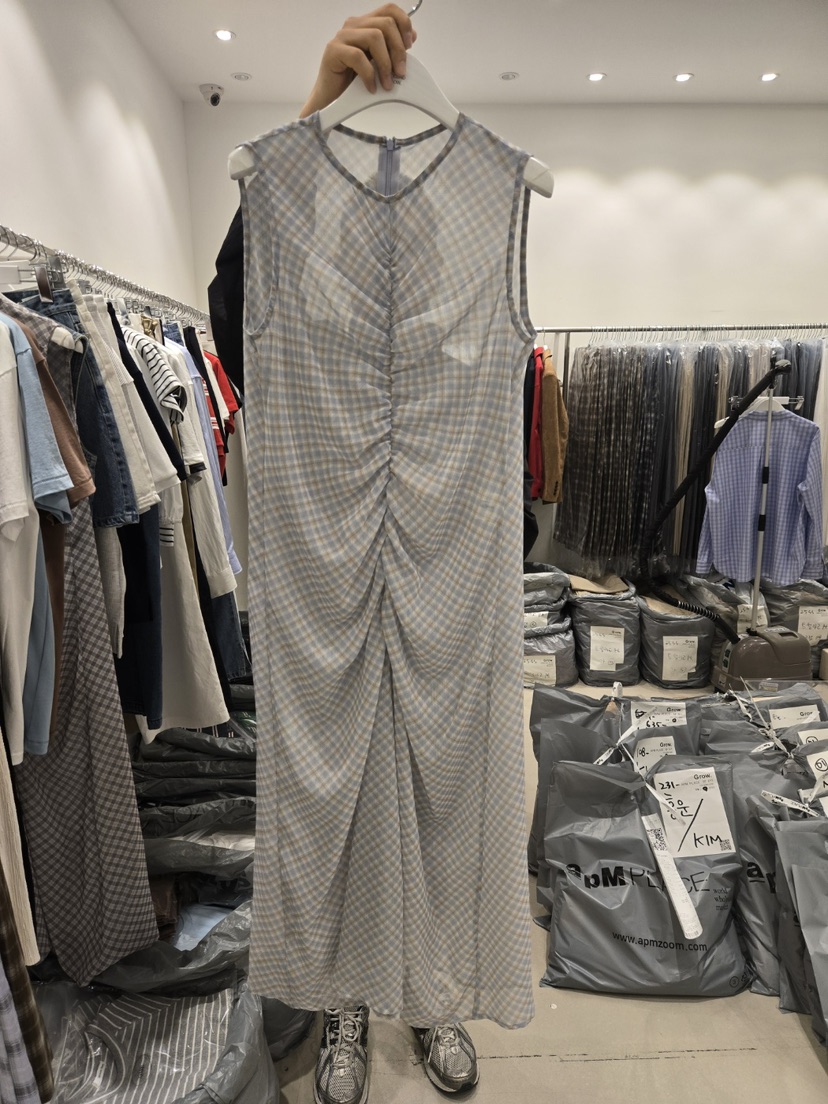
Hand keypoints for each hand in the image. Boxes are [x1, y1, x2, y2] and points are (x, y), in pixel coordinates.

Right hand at [300, 4, 417, 116]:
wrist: (332, 100)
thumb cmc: (354, 82)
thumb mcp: (379, 63)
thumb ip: (392, 48)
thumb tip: (412, 36)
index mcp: (366, 24)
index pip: (389, 10)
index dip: (403, 24)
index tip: (409, 46)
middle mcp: (354, 26)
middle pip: (385, 24)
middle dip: (398, 50)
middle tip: (401, 73)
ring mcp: (342, 37)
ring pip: (374, 37)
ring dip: (385, 63)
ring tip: (387, 84)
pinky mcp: (333, 51)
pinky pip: (358, 56)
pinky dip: (369, 74)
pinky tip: (371, 88)